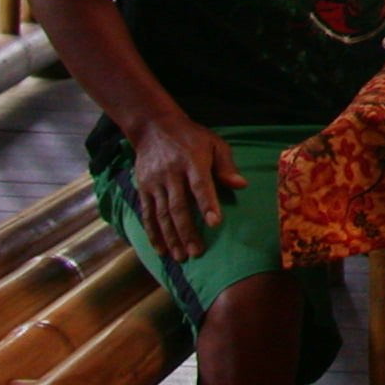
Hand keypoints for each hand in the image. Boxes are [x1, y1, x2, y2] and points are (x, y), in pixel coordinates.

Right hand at [127, 114, 247, 261]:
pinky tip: (160, 249)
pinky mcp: (143, 188)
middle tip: (196, 252)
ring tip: (180, 257)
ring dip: (171, 237)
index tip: (216, 223)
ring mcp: (155, 182)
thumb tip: (242, 185)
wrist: (154, 127)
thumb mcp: (214, 144)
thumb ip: (227, 165)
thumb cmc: (192, 137)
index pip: (200, 185)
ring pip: (162, 214)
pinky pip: (147, 214)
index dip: (208, 204)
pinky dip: (153, 233)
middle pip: (179, 206)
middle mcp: (172, 174)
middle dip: (187, 231)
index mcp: (193, 161)